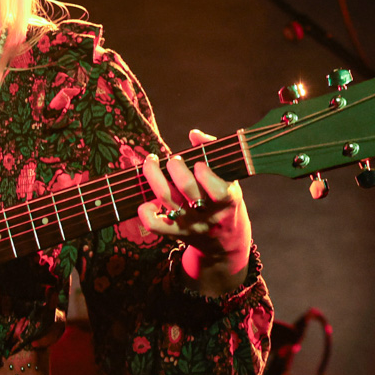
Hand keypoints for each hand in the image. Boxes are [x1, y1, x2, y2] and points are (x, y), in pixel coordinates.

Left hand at [137, 129, 252, 294]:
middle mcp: (208, 213)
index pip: (217, 190)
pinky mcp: (175, 233)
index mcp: (227, 199)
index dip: (204, 173)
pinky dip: (145, 211)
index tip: (198, 163)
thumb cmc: (224, 198)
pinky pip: (155, 225)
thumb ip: (213, 152)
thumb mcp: (229, 178)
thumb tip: (194, 134)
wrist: (225, 240)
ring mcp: (190, 224)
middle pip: (187, 188)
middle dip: (175, 167)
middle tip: (173, 160)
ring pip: (167, 199)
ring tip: (151, 162)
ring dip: (154, 176)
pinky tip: (147, 200)